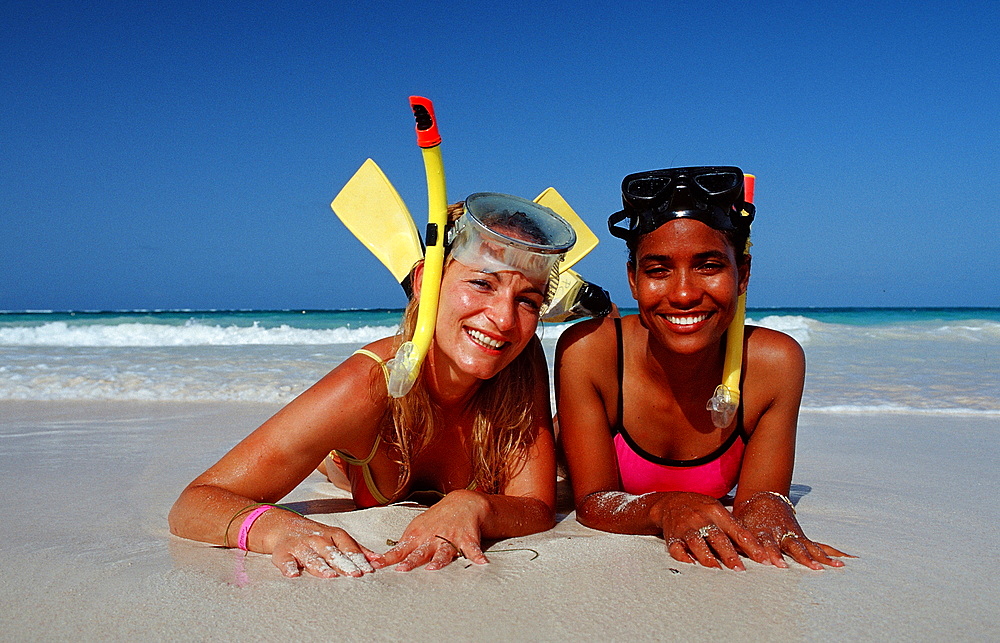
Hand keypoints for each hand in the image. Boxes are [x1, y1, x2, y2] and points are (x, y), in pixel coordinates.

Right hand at [269, 522, 378, 578]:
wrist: (284, 527)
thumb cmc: (317, 535)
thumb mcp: (338, 538)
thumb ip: (357, 549)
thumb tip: (377, 560)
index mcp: (333, 535)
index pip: (348, 547)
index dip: (358, 558)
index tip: (368, 570)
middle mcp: (318, 539)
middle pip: (332, 553)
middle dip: (343, 563)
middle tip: (354, 574)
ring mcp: (300, 545)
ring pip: (311, 557)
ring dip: (320, 566)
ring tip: (329, 575)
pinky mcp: (283, 553)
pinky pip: (286, 561)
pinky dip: (289, 567)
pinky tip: (293, 574)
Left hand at [378, 489, 490, 571]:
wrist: (463, 503)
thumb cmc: (438, 519)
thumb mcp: (418, 527)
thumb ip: (405, 543)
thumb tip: (386, 557)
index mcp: (418, 535)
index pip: (400, 549)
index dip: (388, 557)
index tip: (376, 564)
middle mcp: (432, 538)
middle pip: (420, 552)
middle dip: (411, 561)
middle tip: (402, 569)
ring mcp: (450, 538)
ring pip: (443, 552)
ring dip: (438, 560)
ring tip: (434, 568)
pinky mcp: (467, 539)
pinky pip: (473, 549)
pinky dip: (477, 556)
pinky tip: (481, 563)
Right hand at [653, 492, 768, 570]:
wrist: (670, 502)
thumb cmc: (700, 509)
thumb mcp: (718, 511)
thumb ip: (734, 528)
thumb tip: (755, 549)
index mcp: (717, 512)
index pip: (738, 530)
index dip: (752, 546)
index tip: (763, 560)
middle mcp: (702, 519)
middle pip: (717, 537)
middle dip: (729, 554)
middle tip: (740, 569)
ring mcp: (686, 527)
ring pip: (697, 542)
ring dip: (707, 557)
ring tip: (717, 570)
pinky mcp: (673, 536)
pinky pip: (676, 548)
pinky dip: (683, 557)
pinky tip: (691, 565)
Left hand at [736, 491, 850, 569]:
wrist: (763, 498)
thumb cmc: (746, 516)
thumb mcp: (738, 524)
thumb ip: (734, 539)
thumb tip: (721, 553)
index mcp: (763, 531)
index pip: (766, 543)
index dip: (770, 552)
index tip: (774, 563)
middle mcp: (780, 533)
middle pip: (790, 546)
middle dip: (798, 557)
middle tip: (807, 568)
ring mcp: (793, 535)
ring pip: (806, 547)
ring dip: (816, 558)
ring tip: (828, 568)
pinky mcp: (801, 537)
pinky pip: (817, 547)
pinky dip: (830, 555)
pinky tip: (842, 564)